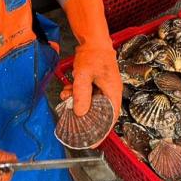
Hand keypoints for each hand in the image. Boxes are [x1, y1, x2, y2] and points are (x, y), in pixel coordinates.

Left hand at [61, 0, 121, 121]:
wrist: (93, 39)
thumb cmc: (93, 54)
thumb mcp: (84, 75)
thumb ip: (81, 94)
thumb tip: (79, 113)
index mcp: (113, 93)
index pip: (111, 119)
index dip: (102, 131)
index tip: (93, 141)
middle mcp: (111, 93)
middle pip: (100, 113)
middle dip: (84, 114)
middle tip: (71, 116)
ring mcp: (104, 88)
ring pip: (91, 104)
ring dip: (78, 103)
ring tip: (66, 98)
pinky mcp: (97, 84)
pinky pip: (88, 95)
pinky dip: (78, 94)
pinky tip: (69, 90)